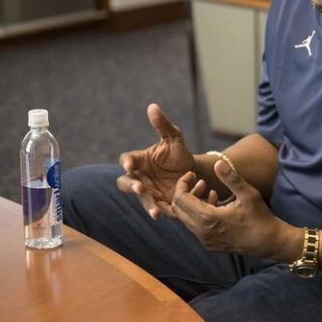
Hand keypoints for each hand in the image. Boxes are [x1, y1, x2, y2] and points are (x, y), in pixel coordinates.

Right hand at [116, 103, 194, 219]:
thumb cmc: (179, 154)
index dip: (127, 162)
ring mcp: (150, 193)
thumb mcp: (174, 138)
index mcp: (140, 161)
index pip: (128, 160)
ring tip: (155, 211)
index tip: (130, 165)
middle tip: (140, 187)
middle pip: (127, 184)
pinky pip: (161, 209)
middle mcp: (140, 179)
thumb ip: (163, 125)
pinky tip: (169, 214)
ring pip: (143, 201)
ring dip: (148, 205)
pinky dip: (165, 211)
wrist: (195, 172)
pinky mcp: (162, 206)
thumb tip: (153, 106)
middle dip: (132, 186)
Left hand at [172, 160, 298, 258]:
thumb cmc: (260, 217)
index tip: (193, 174)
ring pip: (186, 219)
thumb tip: (218, 162)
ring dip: (193, 203)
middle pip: (178, 210)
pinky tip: (215, 204)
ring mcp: (205, 240)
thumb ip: (231, 178)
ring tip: (209, 190)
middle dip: (185, 192)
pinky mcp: (210, 244)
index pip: (180, 199)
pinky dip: (199, 213)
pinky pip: (195, 227)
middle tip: (200, 181)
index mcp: (208, 219)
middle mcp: (202, 232)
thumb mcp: (248, 194)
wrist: (269, 241)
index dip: (182, 183)